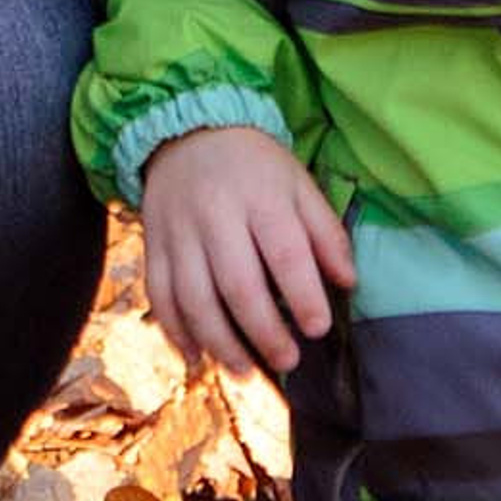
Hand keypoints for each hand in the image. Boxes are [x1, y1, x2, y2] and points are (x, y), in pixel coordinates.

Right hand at [138, 125, 354, 375]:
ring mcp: (178, 231)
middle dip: (264, 331)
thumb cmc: (255, 166)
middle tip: (288, 360)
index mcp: (260, 196)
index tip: (318, 328)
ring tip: (246, 370)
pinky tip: (196, 356)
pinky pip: (159, 294)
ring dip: (220, 342)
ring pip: (193, 298)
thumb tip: (348, 282)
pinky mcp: (151, 243)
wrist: (187, 131)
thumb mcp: (298, 184)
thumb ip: (325, 233)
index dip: (304, 295)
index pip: (285, 253)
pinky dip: (174, 331)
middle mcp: (215, 214)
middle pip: (237, 283)